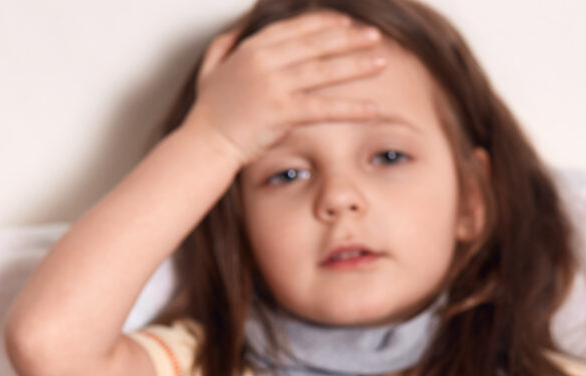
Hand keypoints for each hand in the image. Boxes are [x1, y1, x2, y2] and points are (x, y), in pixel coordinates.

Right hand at [189, 11, 385, 165]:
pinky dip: (349, 108)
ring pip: (323, 71)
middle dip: (349, 39)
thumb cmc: (208, 113)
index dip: (324, 24)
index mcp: (251, 49)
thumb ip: (223, 48)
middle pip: (316, 45)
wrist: (204, 142)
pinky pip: (322, 108)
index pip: (296, 29)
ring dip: (356, 65)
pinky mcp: (280, 112)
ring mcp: (272, 85)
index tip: (347, 23)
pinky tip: (371, 108)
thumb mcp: (210, 70)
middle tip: (375, 37)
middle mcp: (264, 61)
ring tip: (381, 63)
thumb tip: (235, 33)